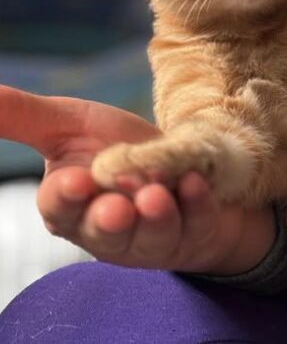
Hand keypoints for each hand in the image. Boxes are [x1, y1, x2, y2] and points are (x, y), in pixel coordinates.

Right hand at [0, 84, 274, 272]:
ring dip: (155, 217)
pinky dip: (196, 205)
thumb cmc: (115, 145)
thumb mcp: (70, 124)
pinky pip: (195, 224)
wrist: (173, 159)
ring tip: (157, 194)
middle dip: (108, 221)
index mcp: (72, 204)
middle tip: (117, 206)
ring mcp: (153, 235)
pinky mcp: (193, 231)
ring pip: (150, 237)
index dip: (65, 198)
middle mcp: (109, 227)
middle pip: (103, 232)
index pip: (60, 208)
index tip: (75, 181)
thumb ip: (24, 117)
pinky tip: (194, 183)